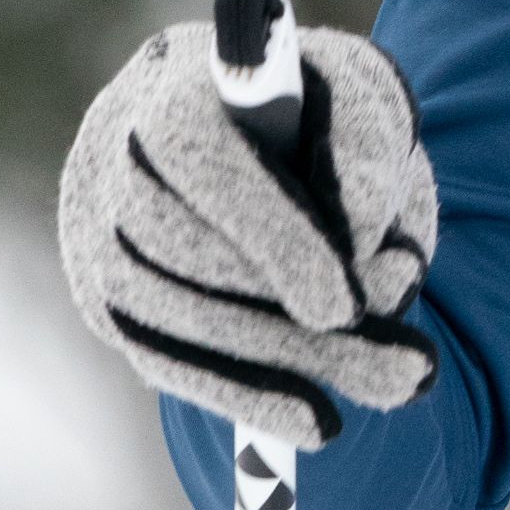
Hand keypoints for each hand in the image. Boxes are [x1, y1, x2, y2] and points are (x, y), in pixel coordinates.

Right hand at [55, 16, 440, 445]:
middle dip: (303, 326)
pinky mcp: (110, 304)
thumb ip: (366, 138)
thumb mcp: (359, 88)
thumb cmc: (313, 103)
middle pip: (194, 262)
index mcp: (169, 86)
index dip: (271, 237)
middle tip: (413, 366)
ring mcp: (96, 243)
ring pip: (187, 322)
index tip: (346, 304)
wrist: (252, 128)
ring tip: (403, 381)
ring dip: (295, 365)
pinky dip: (247, 395)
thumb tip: (361, 227)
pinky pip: (170, 362)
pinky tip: (320, 423)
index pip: (199, 161)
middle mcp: (108, 165)